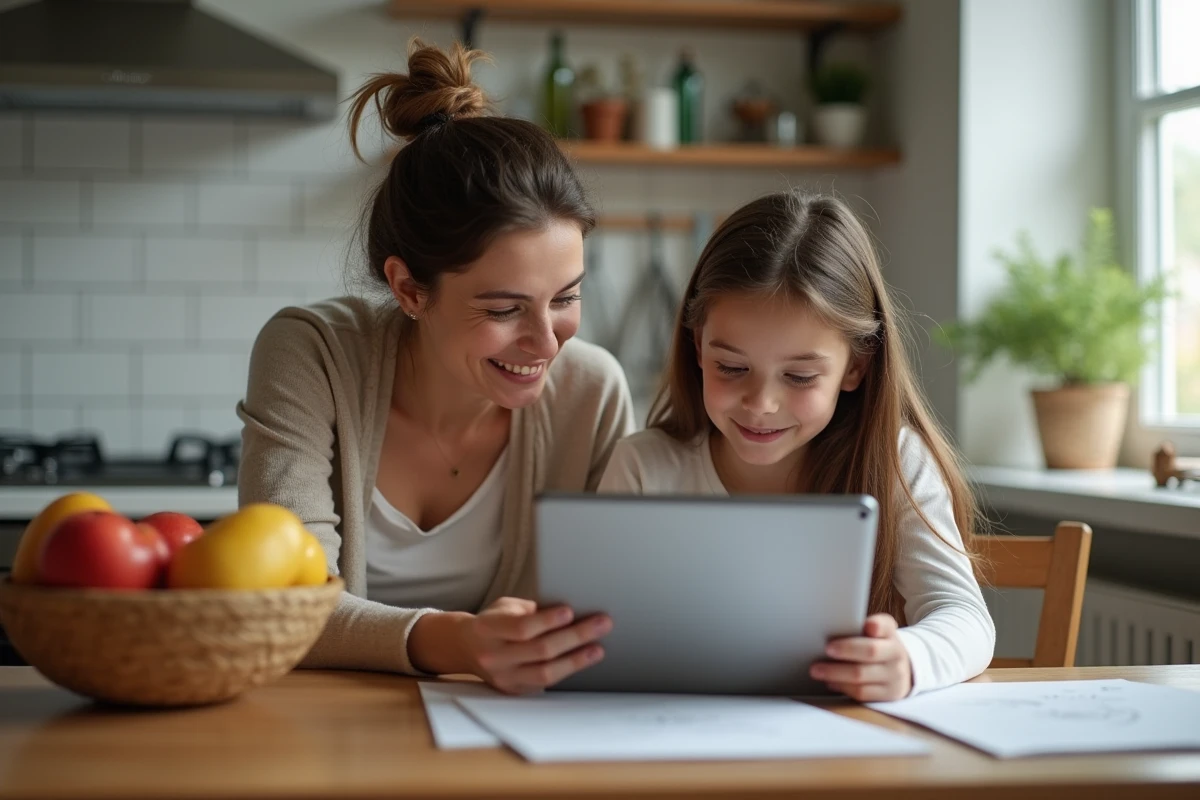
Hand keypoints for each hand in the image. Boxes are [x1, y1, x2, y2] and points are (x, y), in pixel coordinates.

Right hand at [463, 597, 610, 693]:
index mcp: (488, 629)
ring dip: (577, 660)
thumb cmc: (494, 622)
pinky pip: (546, 683)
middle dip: (575, 636)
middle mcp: (494, 657)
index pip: (521, 628)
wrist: (467, 648)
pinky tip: (583, 659)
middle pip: (540, 650)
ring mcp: (504, 678)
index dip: (547, 621)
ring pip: (546, 672)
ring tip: (598, 648)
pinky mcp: (515, 691)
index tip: (570, 611)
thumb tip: (571, 611)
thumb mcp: (505, 607)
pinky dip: (567, 670)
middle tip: (602, 624)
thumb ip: (532, 610)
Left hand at [809, 613, 911, 701]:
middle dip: (846, 650)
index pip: (886, 625)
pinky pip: (862, 692)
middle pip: (870, 651)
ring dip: (835, 673)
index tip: (866, 626)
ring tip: (817, 670)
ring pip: (861, 675)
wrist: (898, 670)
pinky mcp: (888, 694)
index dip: (877, 625)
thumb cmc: (876, 646)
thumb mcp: (874, 633)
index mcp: (889, 633)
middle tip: (826, 649)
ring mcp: (894, 676)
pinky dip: (843, 687)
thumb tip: (828, 628)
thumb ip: (857, 628)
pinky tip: (830, 682)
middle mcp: (896, 653)